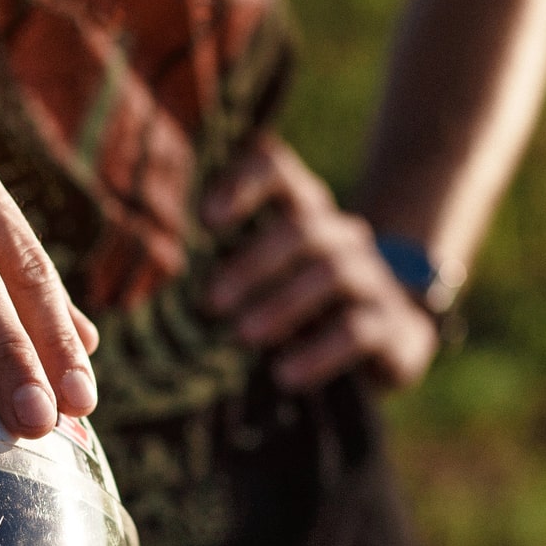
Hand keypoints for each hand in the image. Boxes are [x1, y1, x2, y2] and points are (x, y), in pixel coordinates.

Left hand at [201, 134, 437, 392]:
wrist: (384, 343)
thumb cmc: (297, 308)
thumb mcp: (262, 281)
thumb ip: (221, 266)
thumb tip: (152, 283)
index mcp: (303, 212)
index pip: (278, 171)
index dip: (244, 183)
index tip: (207, 219)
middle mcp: (341, 235)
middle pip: (303, 227)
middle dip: (253, 262)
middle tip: (211, 302)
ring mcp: (372, 277)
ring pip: (332, 272)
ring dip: (283, 304)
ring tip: (244, 335)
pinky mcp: (393, 326)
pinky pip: (359, 330)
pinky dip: (319, 351)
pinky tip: (285, 374)